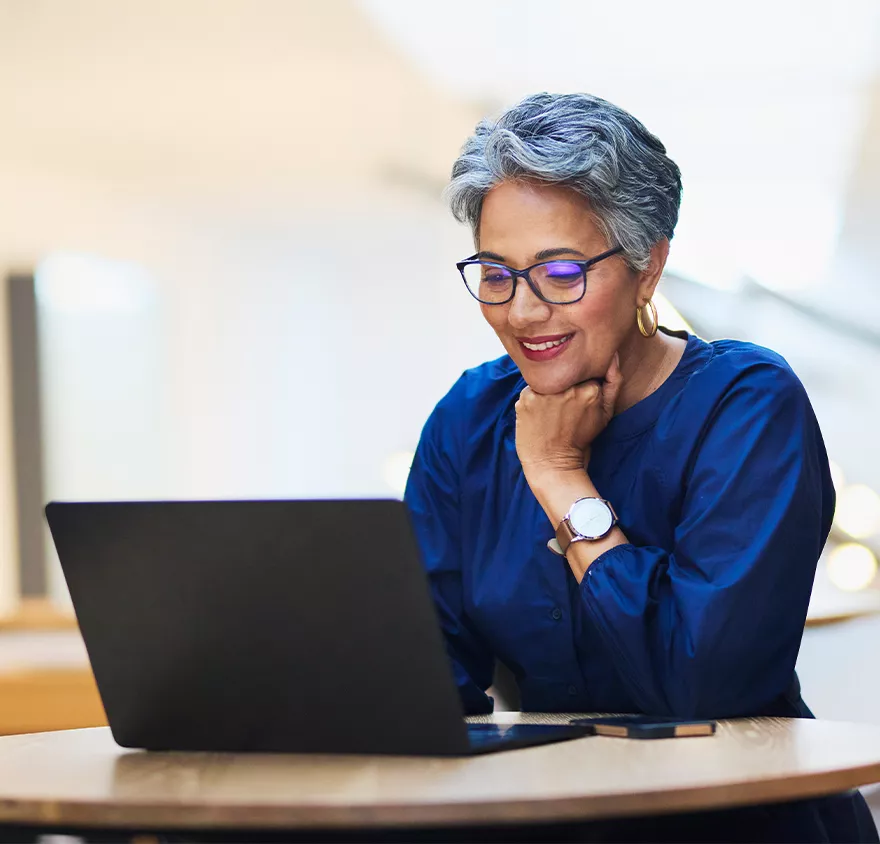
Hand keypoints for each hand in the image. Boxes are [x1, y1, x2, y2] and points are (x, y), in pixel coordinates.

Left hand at [514, 353, 621, 479]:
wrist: (553, 464)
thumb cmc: (581, 438)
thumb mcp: (605, 413)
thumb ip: (614, 383)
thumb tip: (612, 355)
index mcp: (590, 389)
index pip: (582, 370)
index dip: (578, 381)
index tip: (576, 397)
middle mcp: (567, 388)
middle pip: (563, 372)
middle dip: (562, 384)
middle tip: (561, 407)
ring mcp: (545, 392)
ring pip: (546, 378)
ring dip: (547, 390)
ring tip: (549, 412)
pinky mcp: (526, 398)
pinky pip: (530, 388)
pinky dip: (533, 399)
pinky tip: (538, 415)